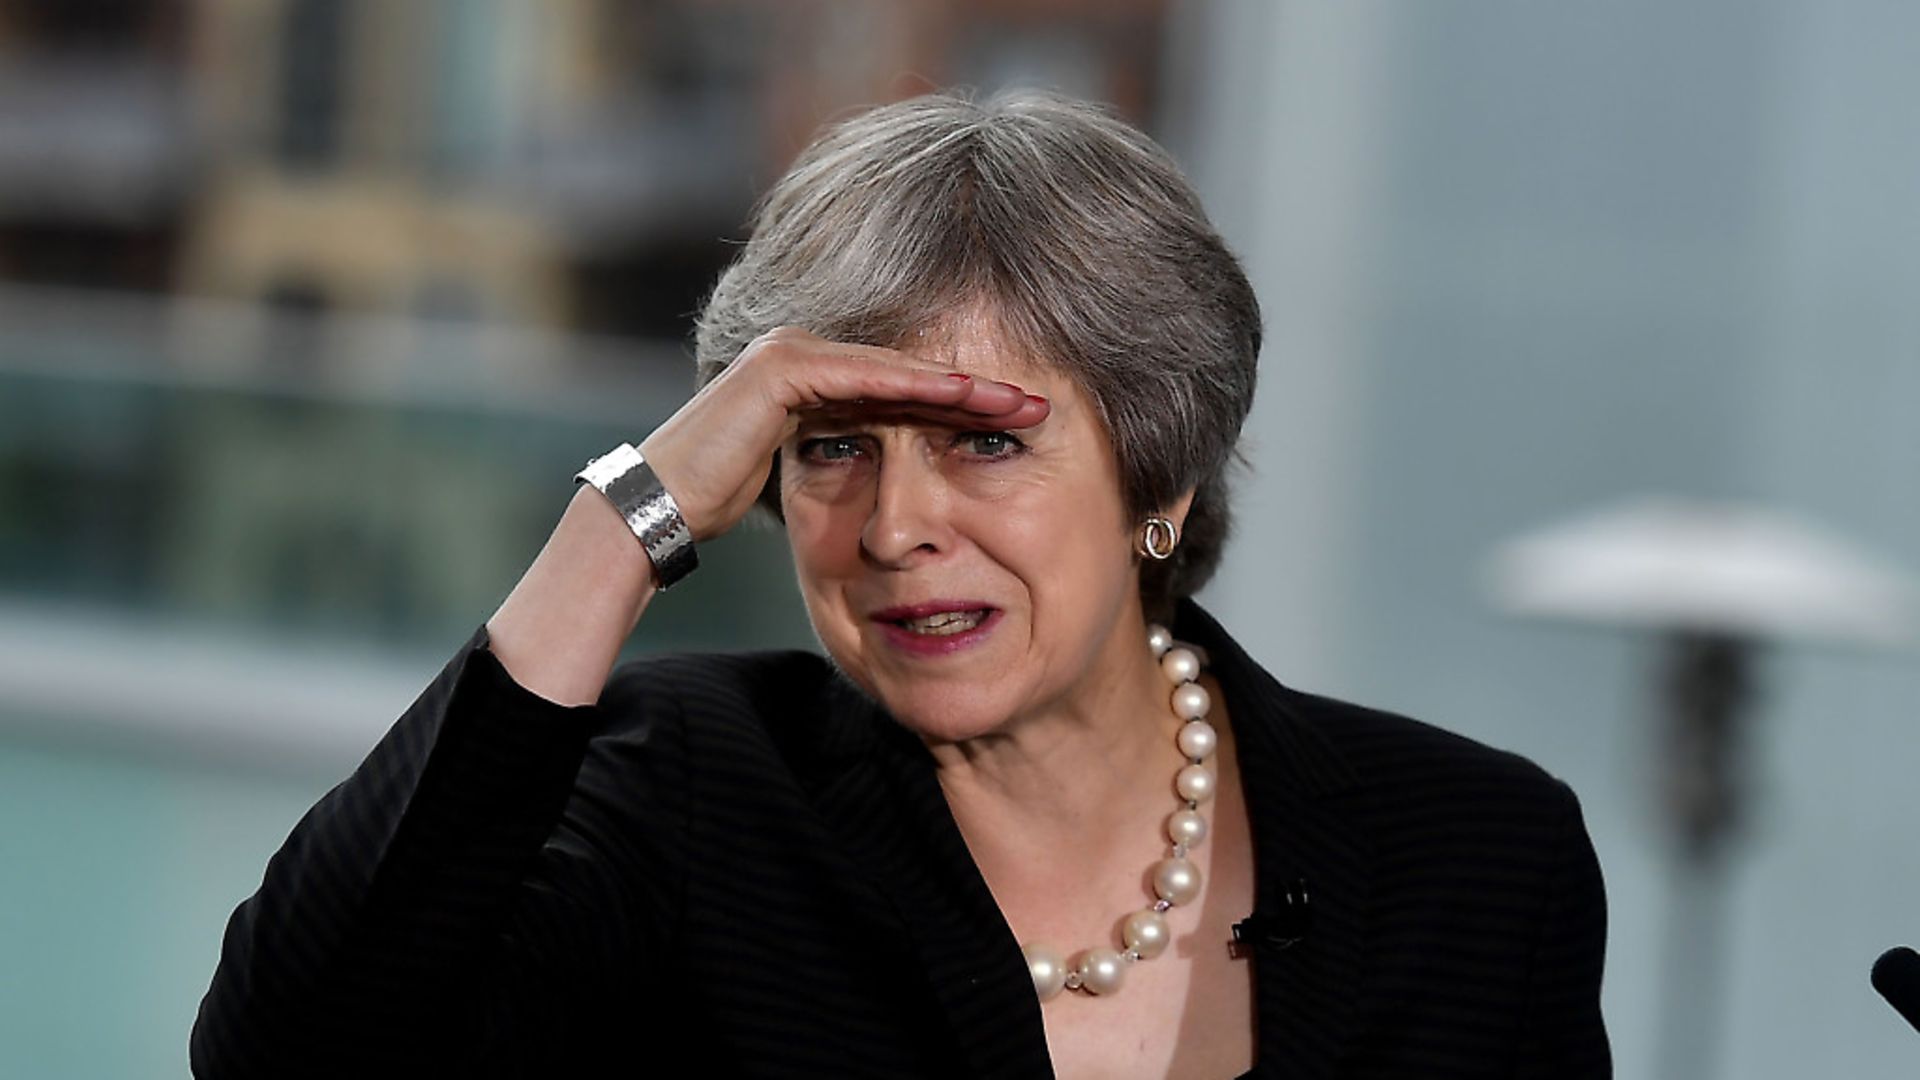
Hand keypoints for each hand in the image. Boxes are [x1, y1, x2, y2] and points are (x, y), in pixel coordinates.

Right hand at [638, 326, 1048, 540]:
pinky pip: (866, 376)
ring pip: (898, 370)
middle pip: (911, 374)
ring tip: (1019, 401)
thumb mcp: (803, 481)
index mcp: (815, 379)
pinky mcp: (782, 365)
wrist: (657, 506)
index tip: (1024, 425)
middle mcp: (806, 353)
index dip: (966, 408)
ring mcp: (792, 352)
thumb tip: (888, 487)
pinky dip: (918, 386)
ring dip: (962, 384)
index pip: (906, 392)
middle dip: (978, 391)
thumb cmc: (718, 502)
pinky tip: (967, 396)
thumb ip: (844, 463)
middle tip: (1040, 404)